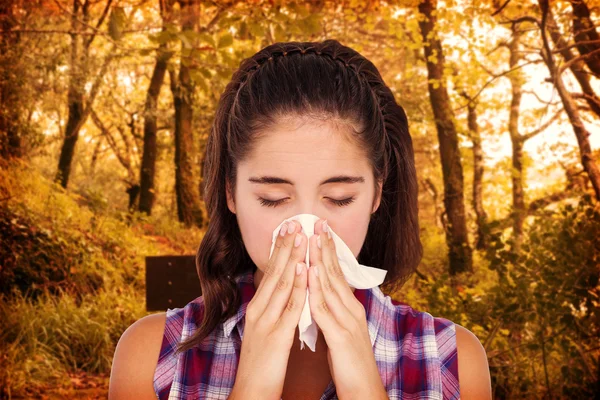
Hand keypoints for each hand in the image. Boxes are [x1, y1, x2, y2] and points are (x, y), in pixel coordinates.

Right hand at [230, 220, 307, 399]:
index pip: (269, 274)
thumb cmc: (260, 362)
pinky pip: (290, 306)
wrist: (251, 391)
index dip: (279, 251)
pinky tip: (304, 270)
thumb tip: (280, 292)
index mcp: (257, 308)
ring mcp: (267, 321)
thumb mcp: (263, 330)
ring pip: (282, 283)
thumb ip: (270, 310)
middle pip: (274, 273)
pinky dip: (298, 286)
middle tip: (294, 223)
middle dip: (285, 247)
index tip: (287, 231)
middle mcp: (260, 310)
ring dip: (293, 258)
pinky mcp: (277, 334)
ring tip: (301, 237)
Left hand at [307, 219, 387, 399]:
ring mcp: (348, 321)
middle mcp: (352, 309)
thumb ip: (333, 310)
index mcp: (350, 307)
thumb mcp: (342, 329)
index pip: (337, 273)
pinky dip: (317, 289)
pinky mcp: (341, 335)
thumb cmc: (350, 362)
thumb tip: (321, 294)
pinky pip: (326, 309)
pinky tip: (310, 274)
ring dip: (320, 260)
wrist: (364, 390)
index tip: (320, 230)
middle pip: (336, 273)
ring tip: (312, 239)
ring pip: (331, 285)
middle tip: (317, 223)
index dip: (328, 251)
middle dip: (325, 247)